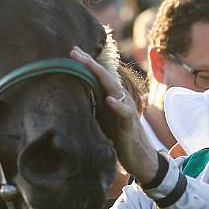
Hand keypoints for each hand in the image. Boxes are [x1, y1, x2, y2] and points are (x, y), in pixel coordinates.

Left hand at [70, 46, 157, 183]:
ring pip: (114, 88)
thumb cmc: (118, 136)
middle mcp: (119, 98)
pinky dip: (118, 105)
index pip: (98, 75)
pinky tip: (109, 99)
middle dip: (90, 63)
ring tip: (89, 65)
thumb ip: (91, 105)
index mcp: (111, 96)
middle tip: (74, 51)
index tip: (71, 51)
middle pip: (104, 76)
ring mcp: (126, 109)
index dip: (86, 63)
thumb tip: (70, 96)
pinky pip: (125, 112)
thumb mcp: (101, 118)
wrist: (139, 157)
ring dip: (101, 76)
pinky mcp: (130, 124)